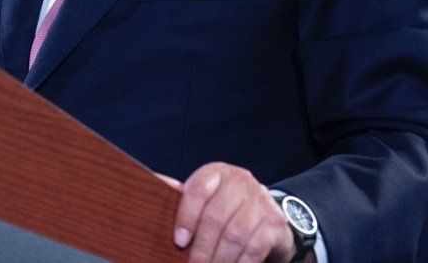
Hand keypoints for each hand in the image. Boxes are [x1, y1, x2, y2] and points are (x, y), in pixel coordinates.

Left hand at [160, 163, 305, 262]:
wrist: (269, 215)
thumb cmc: (228, 207)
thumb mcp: (206, 196)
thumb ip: (183, 195)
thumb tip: (151, 182)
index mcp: (217, 173)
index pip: (198, 189)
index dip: (186, 216)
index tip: (179, 241)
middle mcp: (241, 182)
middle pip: (215, 217)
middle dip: (201, 247)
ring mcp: (261, 202)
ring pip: (234, 235)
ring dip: (219, 259)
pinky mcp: (275, 223)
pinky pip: (254, 248)